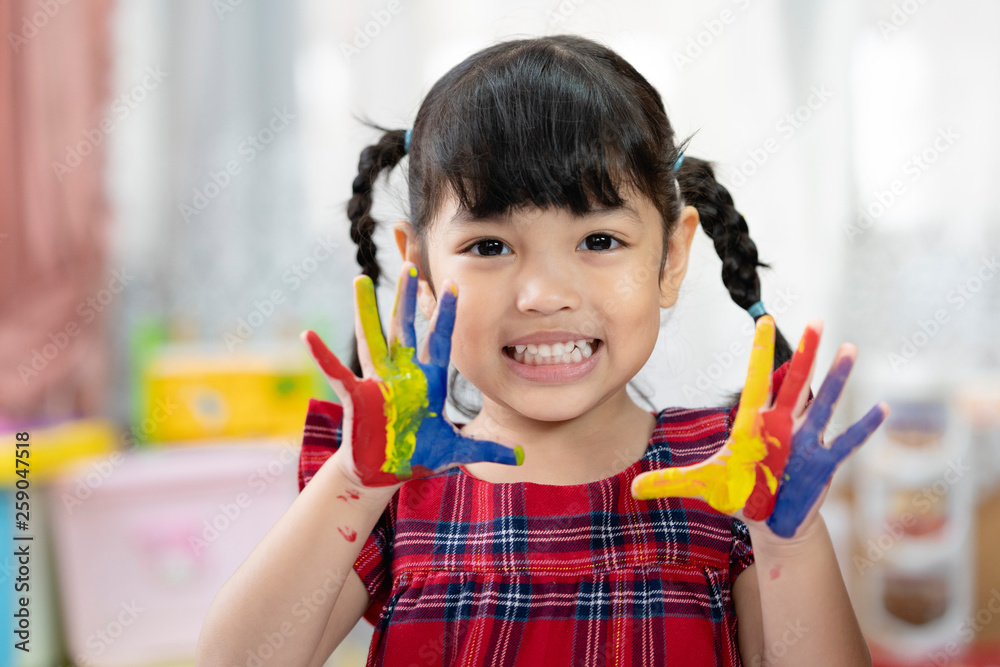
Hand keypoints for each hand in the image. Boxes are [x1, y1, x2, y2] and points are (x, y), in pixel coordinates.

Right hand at [302, 263, 522, 486]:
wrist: (384, 473)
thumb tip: (521, 454)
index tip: (456, 285)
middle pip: (406, 328)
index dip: (447, 314)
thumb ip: (486, 448)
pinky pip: (338, 373)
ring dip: (366, 310)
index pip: (440, 340)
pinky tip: (310, 336)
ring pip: (373, 338)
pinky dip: (322, 356)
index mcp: (428, 381)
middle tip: (410, 264)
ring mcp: (378, 382)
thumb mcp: (454, 450)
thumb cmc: (417, 455)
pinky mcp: (357, 397)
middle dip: (408, 297)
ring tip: (360, 279)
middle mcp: (403, 374)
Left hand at [630, 316, 888, 540]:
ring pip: (824, 404)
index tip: (765, 321)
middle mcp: (782, 425)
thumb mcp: (702, 486)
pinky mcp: (824, 464)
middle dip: (805, 353)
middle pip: (795, 383)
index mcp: (753, 424)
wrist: (769, 520)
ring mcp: (806, 441)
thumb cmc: (739, 494)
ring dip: (837, 379)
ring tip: (851, 350)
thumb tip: (631, 487)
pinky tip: (882, 408)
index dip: (761, 354)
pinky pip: (847, 442)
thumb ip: (668, 482)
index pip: (757, 381)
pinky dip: (863, 427)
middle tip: (816, 320)